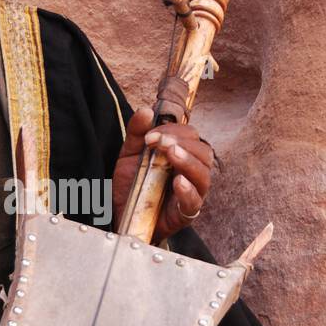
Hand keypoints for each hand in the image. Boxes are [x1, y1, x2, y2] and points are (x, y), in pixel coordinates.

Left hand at [111, 107, 214, 243]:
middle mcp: (191, 172)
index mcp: (182, 154)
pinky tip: (177, 182)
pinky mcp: (185, 213)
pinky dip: (188, 190)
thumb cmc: (132, 184)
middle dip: (181, 142)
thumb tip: (146, 110)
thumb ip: (137, 133)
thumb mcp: (129, 154)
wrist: (122, 214)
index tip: (149, 136)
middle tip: (159, 143)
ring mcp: (191, 192)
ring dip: (188, 161)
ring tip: (172, 154)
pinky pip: (194, 201)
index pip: (190, 135)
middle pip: (203, 151)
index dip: (172, 131)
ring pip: (204, 174)